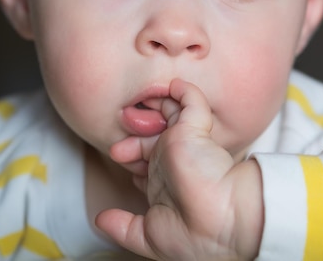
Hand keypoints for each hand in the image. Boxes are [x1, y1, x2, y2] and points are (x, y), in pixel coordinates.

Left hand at [95, 78, 263, 259]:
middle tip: (121, 132)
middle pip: (154, 137)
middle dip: (136, 132)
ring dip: (157, 105)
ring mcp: (186, 143)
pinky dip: (184, 90)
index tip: (120, 156)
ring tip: (141, 100)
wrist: (222, 224)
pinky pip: (191, 101)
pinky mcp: (195, 129)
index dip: (135, 159)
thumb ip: (123, 226)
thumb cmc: (193, 237)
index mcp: (167, 185)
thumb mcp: (149, 236)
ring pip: (171, 114)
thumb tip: (99, 218)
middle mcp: (175, 162)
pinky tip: (174, 85)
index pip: (149, 164)